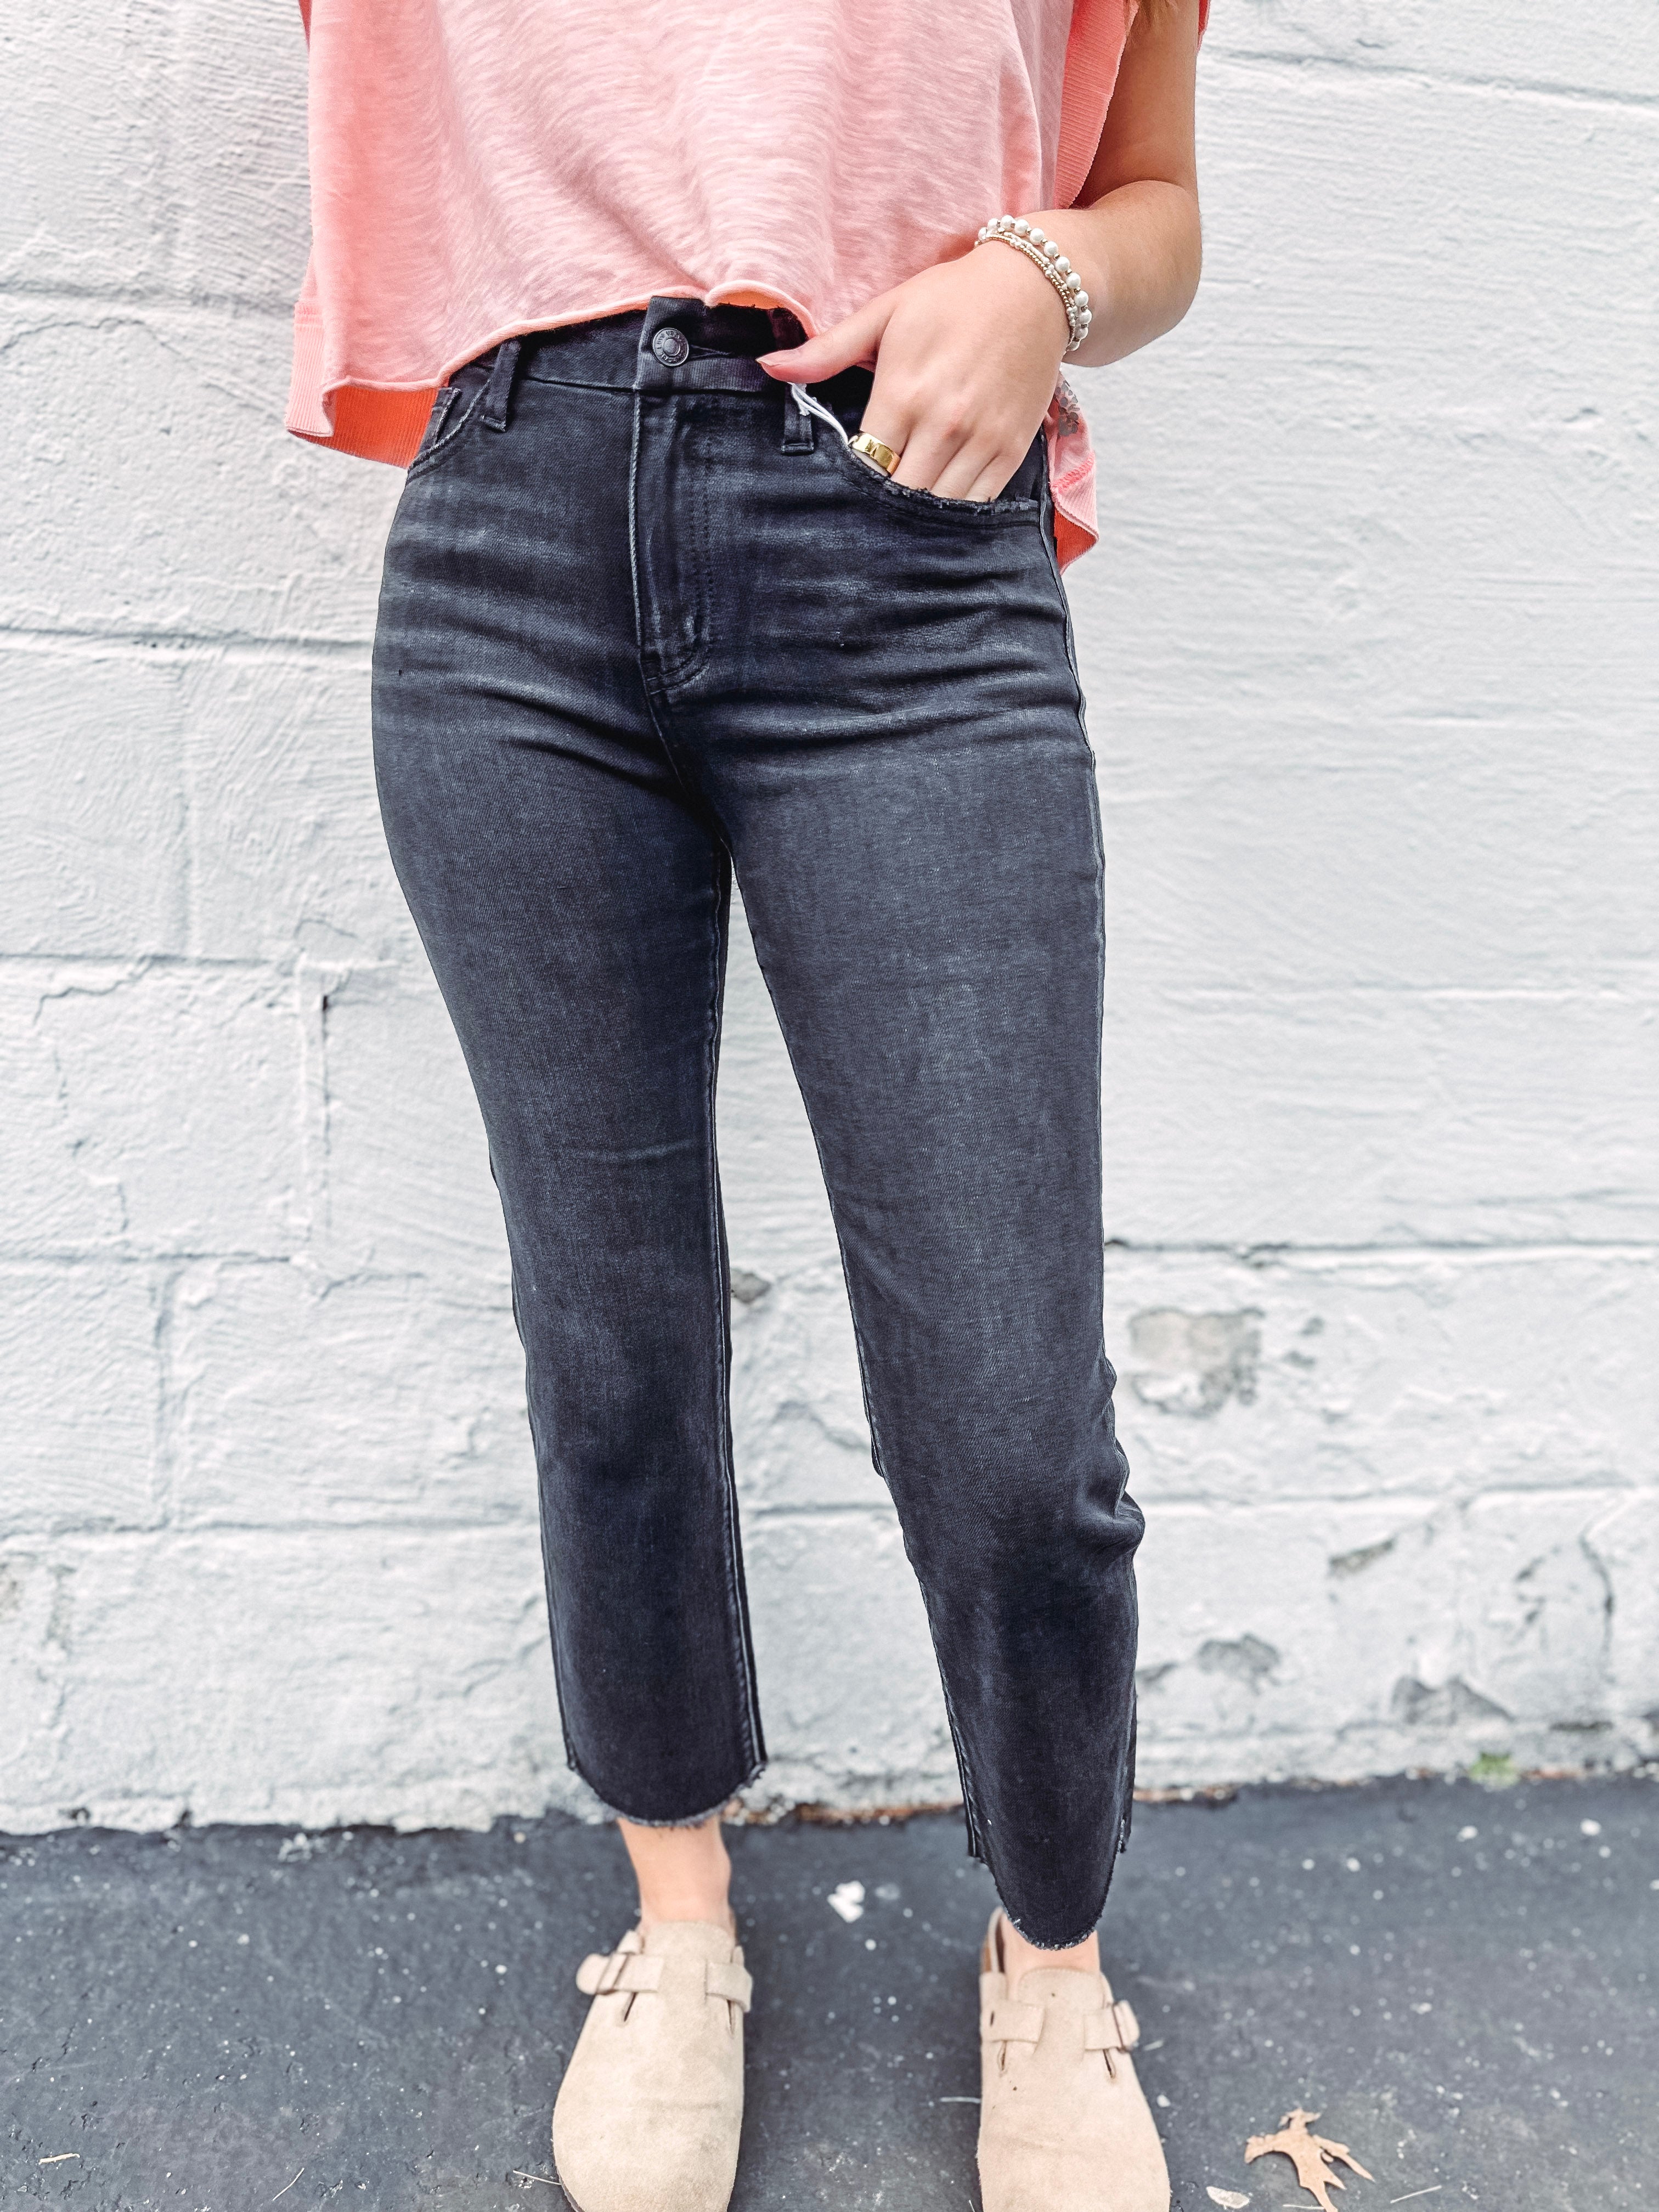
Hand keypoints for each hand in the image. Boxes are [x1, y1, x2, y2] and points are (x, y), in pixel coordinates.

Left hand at [757, 241, 1075, 501]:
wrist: (1036, 289)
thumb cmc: (952, 299)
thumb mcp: (885, 313)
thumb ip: (828, 350)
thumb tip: (769, 365)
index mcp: (903, 393)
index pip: (865, 465)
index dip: (850, 482)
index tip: (842, 484)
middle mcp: (944, 424)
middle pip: (898, 496)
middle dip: (879, 507)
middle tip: (865, 511)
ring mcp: (981, 441)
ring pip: (937, 508)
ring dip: (915, 518)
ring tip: (896, 518)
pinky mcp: (1010, 451)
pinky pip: (977, 505)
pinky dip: (954, 516)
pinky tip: (935, 512)